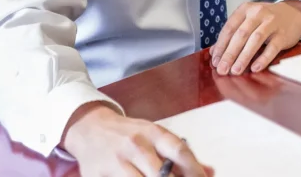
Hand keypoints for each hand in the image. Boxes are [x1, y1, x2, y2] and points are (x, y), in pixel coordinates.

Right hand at [62, 102, 210, 176]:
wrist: (89, 128)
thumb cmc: (130, 134)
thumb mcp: (154, 136)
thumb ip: (181, 155)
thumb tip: (211, 172)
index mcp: (152, 132)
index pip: (179, 151)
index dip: (195, 170)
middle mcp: (135, 145)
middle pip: (161, 174)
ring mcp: (116, 162)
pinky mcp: (98, 176)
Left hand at [210, 0, 300, 75]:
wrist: (294, 14)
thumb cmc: (267, 19)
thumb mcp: (249, 20)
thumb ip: (232, 34)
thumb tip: (214, 52)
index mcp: (246, 9)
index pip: (229, 28)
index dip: (221, 45)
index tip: (215, 61)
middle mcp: (258, 13)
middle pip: (241, 35)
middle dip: (230, 54)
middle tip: (222, 69)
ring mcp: (272, 22)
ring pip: (255, 40)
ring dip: (244, 57)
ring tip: (235, 71)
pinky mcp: (283, 34)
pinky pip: (272, 47)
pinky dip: (263, 58)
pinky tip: (255, 68)